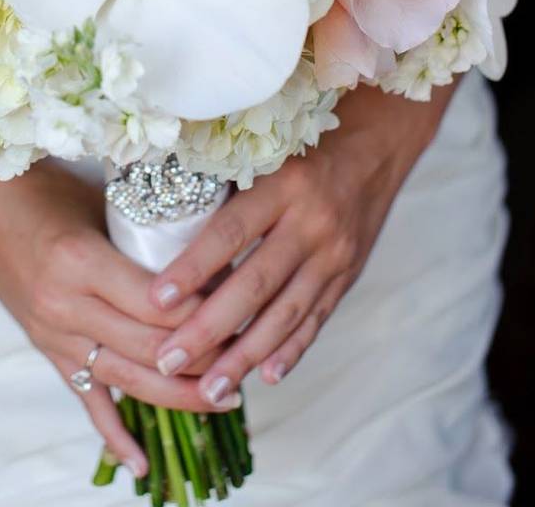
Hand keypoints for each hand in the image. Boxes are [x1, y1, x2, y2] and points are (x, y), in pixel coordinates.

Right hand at [0, 161, 236, 475]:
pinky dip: (113, 435)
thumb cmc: (46, 193)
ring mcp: (53, 334)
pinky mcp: (47, 351)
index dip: (209, 315)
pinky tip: (142, 464)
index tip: (247, 312)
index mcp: (82, 262)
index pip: (160, 306)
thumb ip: (151, 240)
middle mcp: (66, 305)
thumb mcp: (104, 205)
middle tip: (249, 356)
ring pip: (127, 380)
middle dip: (206, 358)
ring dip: (180, 396)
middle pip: (151, 348)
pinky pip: (85, 400)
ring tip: (226, 400)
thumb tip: (217, 265)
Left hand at [149, 85, 454, 404]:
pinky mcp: (348, 276)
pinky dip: (291, 351)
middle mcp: (313, 223)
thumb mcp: (264, 153)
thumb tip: (158, 217)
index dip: (192, 268)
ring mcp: (335, 255)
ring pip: (285, 314)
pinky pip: (316, 320)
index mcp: (284, 185)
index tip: (155, 300)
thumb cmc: (303, 145)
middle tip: (167, 360)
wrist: (379, 144)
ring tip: (209, 389)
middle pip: (254, 285)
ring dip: (244, 356)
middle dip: (208, 329)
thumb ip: (222, 186)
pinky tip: (265, 376)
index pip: (229, 233)